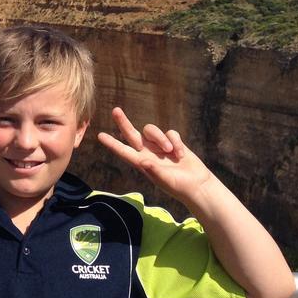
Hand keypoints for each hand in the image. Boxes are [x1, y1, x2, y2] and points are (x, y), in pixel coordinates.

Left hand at [96, 107, 213, 205]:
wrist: (197, 185)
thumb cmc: (179, 186)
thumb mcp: (165, 180)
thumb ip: (154, 171)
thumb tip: (142, 161)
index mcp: (142, 163)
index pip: (124, 151)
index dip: (112, 144)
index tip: (100, 136)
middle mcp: (148, 152)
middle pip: (132, 134)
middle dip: (123, 122)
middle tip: (115, 110)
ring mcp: (160, 146)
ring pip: (152, 130)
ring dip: (161, 139)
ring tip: (171, 152)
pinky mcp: (173, 142)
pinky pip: (171, 133)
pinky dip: (176, 142)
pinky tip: (181, 155)